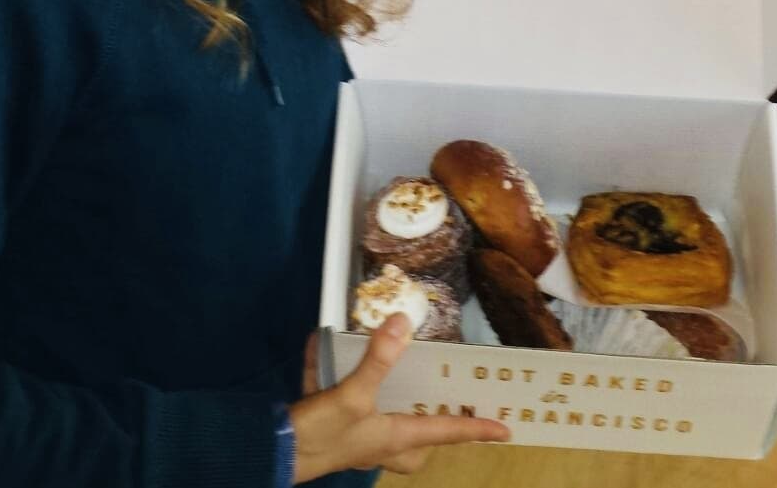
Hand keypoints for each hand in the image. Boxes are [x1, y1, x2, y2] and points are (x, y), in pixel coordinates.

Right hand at [290, 314, 510, 480]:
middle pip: (413, 448)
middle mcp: (377, 443)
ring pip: (380, 435)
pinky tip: (319, 346)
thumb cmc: (322, 434)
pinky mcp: (325, 432)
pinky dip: (331, 377)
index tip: (505, 430)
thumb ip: (377, 360)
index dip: (476, 430)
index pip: (445, 433)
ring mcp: (350, 442)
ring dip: (387, 413)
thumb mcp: (351, 395)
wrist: (271, 454)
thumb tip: (404, 322)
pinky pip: (338, 405)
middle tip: (436, 409)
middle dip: (427, 432)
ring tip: (392, 383)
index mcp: (394, 438)